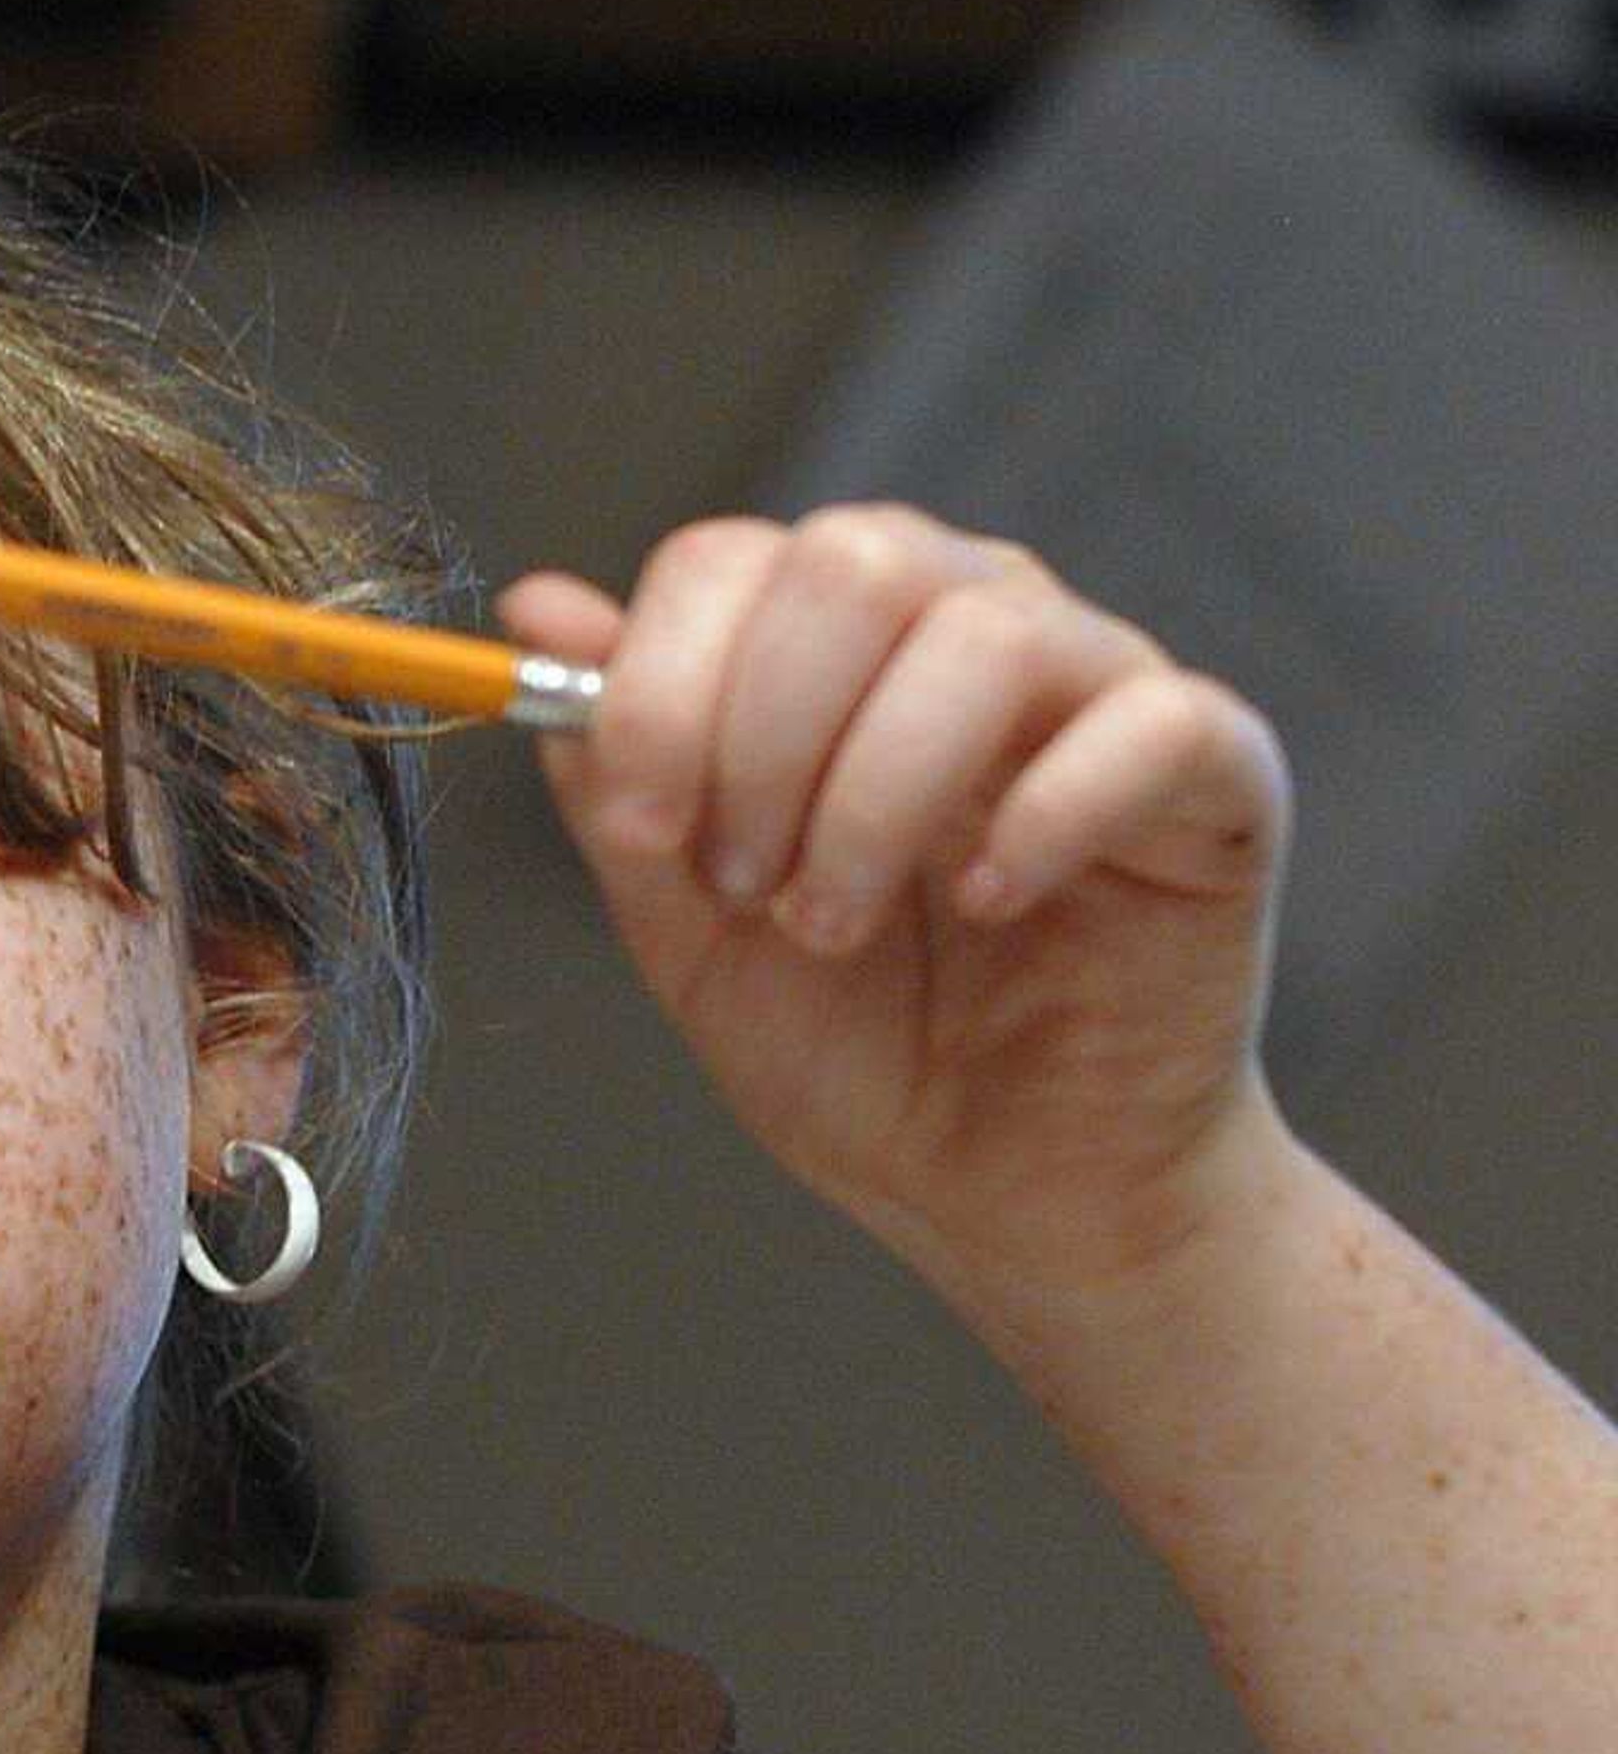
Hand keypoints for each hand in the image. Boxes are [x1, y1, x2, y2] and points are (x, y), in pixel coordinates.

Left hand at [504, 507, 1292, 1301]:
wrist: (1007, 1193)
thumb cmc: (860, 1051)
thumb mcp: (688, 926)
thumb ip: (617, 777)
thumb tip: (535, 607)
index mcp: (833, 651)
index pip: (731, 561)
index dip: (661, 686)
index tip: (647, 833)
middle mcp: (970, 627)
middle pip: (853, 560)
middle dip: (763, 733)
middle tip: (748, 885)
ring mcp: (1102, 686)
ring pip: (985, 635)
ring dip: (876, 795)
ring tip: (839, 921)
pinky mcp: (1217, 772)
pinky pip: (1147, 723)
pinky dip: (1045, 816)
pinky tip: (989, 906)